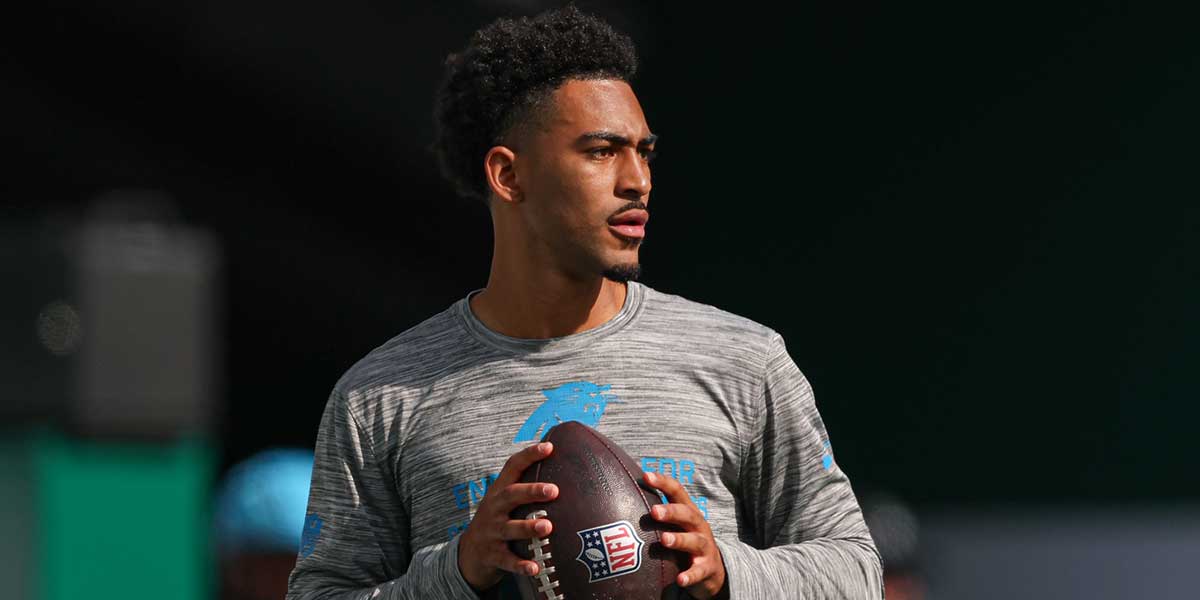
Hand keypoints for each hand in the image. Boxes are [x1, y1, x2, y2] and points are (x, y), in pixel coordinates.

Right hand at [457, 442, 558, 591]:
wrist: (468, 554)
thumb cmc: (497, 522)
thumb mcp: (504, 502)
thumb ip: (526, 489)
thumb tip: (565, 472)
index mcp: (499, 492)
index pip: (513, 467)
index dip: (530, 455)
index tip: (549, 447)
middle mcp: (494, 509)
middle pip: (511, 495)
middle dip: (531, 491)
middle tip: (553, 490)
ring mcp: (491, 532)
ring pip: (510, 528)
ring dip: (528, 527)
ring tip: (547, 526)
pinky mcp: (492, 555)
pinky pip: (508, 561)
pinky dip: (521, 565)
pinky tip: (535, 568)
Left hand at [644, 471, 726, 598]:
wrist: (713, 570)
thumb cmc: (686, 541)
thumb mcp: (676, 525)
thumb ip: (658, 513)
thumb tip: (624, 498)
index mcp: (689, 512)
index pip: (677, 492)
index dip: (663, 482)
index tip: (646, 476)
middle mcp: (698, 526)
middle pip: (687, 514)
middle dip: (671, 511)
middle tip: (654, 511)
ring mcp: (704, 547)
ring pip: (694, 541)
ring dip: (680, 540)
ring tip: (665, 540)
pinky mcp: (707, 568)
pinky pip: (699, 572)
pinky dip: (690, 575)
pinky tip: (680, 580)